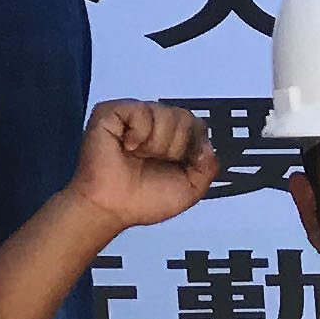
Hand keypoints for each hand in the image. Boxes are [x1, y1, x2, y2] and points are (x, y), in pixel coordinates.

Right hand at [65, 100, 220, 234]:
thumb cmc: (140, 202)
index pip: (196, 125)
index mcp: (171, 141)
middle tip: (154, 161)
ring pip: (166, 113)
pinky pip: (141, 110)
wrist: (111, 207)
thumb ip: (208, 167)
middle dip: (175, 147)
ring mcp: (133, 117)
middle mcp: (153, 126)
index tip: (179, 164)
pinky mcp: (112, 112)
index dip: (193, 145)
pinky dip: (139, 134)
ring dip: (156, 143)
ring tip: (138, 155)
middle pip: (185, 117)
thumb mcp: (190, 190)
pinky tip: (129, 146)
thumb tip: (207, 146)